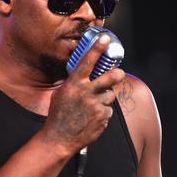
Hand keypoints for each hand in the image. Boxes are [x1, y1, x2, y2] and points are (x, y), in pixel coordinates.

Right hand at [43, 34, 125, 155]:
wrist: (60, 138)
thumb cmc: (58, 115)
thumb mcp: (61, 94)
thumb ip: (73, 83)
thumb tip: (83, 74)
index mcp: (74, 84)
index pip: (87, 61)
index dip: (97, 48)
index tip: (105, 38)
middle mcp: (87, 92)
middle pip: (110, 77)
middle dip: (117, 73)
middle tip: (119, 73)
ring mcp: (96, 105)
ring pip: (110, 95)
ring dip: (105, 97)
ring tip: (94, 104)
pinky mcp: (103, 117)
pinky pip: (108, 110)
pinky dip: (103, 112)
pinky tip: (92, 117)